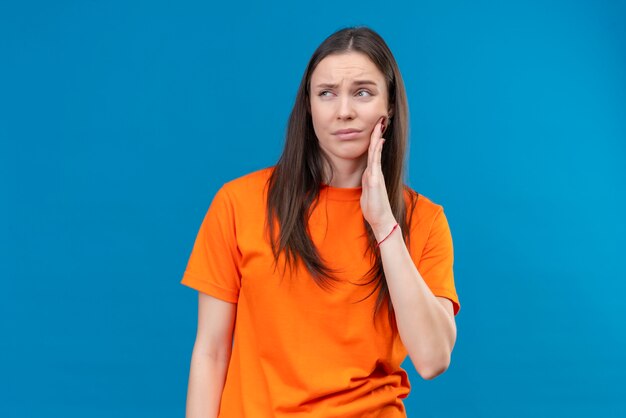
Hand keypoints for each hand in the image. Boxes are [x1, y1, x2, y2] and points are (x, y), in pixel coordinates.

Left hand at [360, 116, 397, 240]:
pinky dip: (376, 150)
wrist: (380, 218)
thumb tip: (366, 177)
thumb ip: (367, 183)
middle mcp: (375, 172)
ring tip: (379, 125)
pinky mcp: (376, 179)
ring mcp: (376, 174)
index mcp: (372, 174)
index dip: (373, 141)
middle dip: (376, 134)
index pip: (372, 154)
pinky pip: (375, 161)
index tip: (375, 129)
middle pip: (375, 149)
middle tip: (379, 120)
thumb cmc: (374, 208)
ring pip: (375, 152)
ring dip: (376, 138)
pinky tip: (378, 141)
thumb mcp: (367, 192)